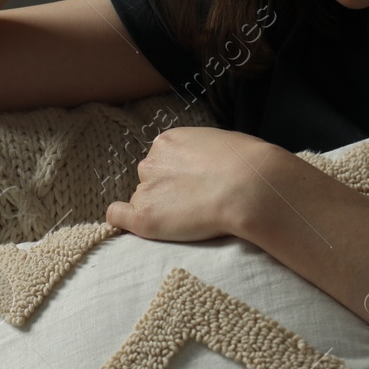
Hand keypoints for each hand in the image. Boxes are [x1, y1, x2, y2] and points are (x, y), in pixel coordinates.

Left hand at [105, 127, 280, 242]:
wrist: (250, 187)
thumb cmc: (248, 166)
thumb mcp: (223, 145)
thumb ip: (204, 154)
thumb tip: (208, 167)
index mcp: (169, 141)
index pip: (162, 162)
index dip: (176, 177)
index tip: (193, 188)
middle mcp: (151, 161)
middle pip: (150, 180)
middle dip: (166, 192)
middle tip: (194, 205)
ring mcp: (146, 189)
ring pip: (142, 201)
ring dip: (158, 209)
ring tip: (189, 219)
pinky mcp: (144, 218)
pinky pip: (118, 216)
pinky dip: (123, 222)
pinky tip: (137, 227)